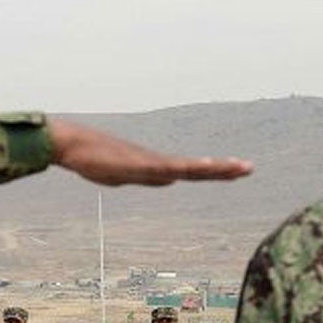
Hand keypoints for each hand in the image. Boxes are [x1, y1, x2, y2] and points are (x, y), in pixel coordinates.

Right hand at [49, 117, 251, 186]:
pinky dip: (182, 169)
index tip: (239, 169)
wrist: (73, 144)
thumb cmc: (96, 158)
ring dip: (211, 168)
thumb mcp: (130, 175)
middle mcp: (158, 162)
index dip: (217, 170)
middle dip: (223, 168)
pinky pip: (163, 168)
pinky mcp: (135, 164)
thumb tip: (172, 178)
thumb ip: (152, 176)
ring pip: (186, 167)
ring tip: (235, 168)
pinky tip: (197, 169)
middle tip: (249, 168)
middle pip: (196, 167)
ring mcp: (148, 162)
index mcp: (158, 167)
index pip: (194, 170)